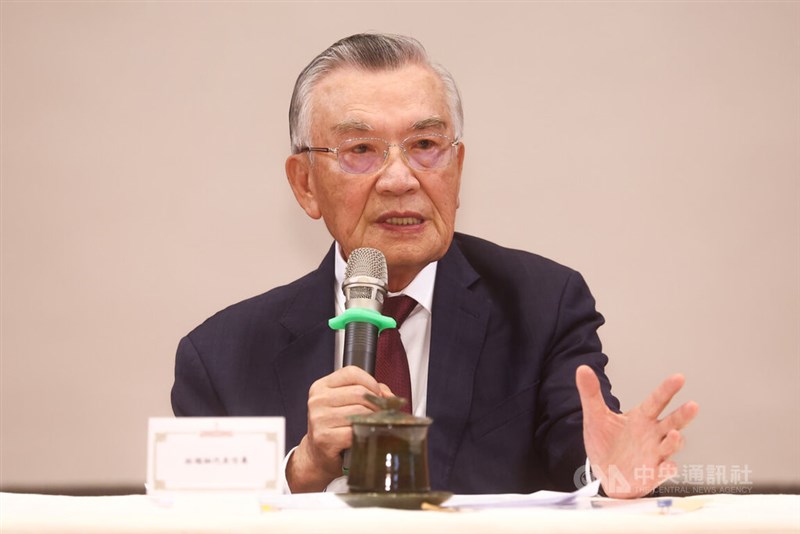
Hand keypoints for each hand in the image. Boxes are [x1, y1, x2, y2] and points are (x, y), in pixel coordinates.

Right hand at [286, 366, 390, 491]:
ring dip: (372, 419)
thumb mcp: (347, 403)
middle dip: (376, 404)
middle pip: (359, 393)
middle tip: (380, 414)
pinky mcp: (324, 437)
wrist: (318, 455)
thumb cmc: (335, 427)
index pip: (352, 373)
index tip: (377, 395)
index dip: (371, 383)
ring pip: (360, 411)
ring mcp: (319, 419)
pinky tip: (363, 437)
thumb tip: (390, 397)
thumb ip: (369, 392)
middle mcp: (318, 400)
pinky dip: (364, 434)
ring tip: (372, 425)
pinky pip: (354, 431)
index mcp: (321, 386)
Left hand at [576, 365, 699, 498]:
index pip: (657, 400)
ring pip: (671, 445)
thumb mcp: (595, 416)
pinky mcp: (652, 473)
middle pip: (673, 422)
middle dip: (683, 415)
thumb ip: (590, 393)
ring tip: (672, 434)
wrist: (604, 473)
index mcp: (641, 418)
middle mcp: (652, 434)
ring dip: (674, 441)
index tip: (679, 378)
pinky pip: (663, 471)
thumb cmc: (605, 443)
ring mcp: (655, 454)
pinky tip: (667, 465)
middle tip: (692, 405)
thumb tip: (582, 369)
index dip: (667, 389)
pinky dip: (666, 469)